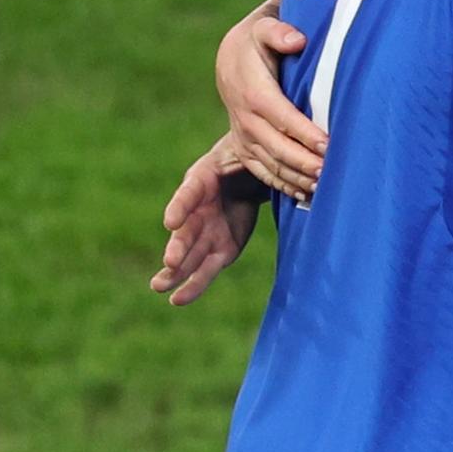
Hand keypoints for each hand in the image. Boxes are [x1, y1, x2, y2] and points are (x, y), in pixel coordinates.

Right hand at [150, 133, 262, 305]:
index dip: (180, 207)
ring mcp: (207, 232)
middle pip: (188, 230)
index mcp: (202, 179)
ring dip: (176, 271)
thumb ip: (258, 161)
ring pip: (190, 254)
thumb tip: (294, 168)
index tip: (171, 222)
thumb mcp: (248, 152)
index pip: (189, 193)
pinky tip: (178, 299)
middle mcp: (198, 210)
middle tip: (170, 263)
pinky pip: (205, 269)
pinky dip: (193, 284)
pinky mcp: (220, 249)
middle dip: (179, 247)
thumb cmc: (245, 158)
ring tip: (158, 286)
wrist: (245, 172)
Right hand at [216, 0, 324, 198]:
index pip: (280, 116)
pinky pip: (264, 173)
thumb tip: (297, 40)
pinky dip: (285, 185)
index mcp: (252, 91)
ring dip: (297, 178)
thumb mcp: (263, 27)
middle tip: (332, 172)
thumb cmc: (258, 41)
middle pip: (276, 146)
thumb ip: (278, 31)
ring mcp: (243, 137)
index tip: (329, 144)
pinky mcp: (245, 149)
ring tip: (325, 187)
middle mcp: (245, 118)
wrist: (232, 59)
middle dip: (304, 162)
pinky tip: (307, 194)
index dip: (304, 132)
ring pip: (271, 164)